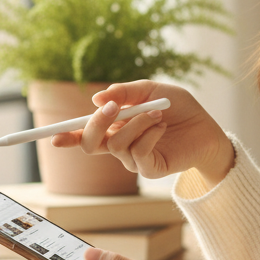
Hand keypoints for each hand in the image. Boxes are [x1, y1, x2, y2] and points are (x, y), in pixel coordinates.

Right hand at [49, 81, 233, 189]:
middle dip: (95, 124)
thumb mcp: (150, 90)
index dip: (67, 136)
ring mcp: (133, 159)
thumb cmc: (178, 107)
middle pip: (91, 143)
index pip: (84, 133)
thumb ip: (124, 93)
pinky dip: (149, 135)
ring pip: (117, 144)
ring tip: (157, 113)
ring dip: (135, 123)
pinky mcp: (149, 169)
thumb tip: (96, 99)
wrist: (206, 126)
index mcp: (115, 125)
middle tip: (112, 108)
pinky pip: (138, 153)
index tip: (52, 136)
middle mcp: (119, 144)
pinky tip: (162, 127)